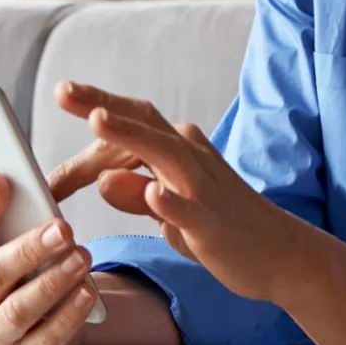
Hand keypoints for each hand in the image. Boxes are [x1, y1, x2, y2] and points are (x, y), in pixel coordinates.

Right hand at [0, 170, 99, 344]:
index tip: (1, 180)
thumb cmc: (11, 267)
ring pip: (19, 310)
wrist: (35, 317)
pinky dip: (68, 315)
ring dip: (52, 281)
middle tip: (62, 227)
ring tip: (81, 256)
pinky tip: (86, 291)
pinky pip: (47, 337)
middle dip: (29, 249)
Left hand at [62, 82, 304, 303]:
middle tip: (64, 90)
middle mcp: (192, 159)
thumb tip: (102, 179)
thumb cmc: (222, 228)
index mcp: (180, 150)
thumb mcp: (169, 210)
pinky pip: (189, 210)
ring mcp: (204, 189)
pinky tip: (151, 192)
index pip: (134, 121)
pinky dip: (170, 200)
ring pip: (165, 154)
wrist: (281, 254)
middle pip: (144, 124)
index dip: (98, 106)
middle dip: (103, 105)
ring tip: (97, 120)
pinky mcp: (213, 223)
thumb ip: (135, 193)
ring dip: (131, 136)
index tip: (65, 91)